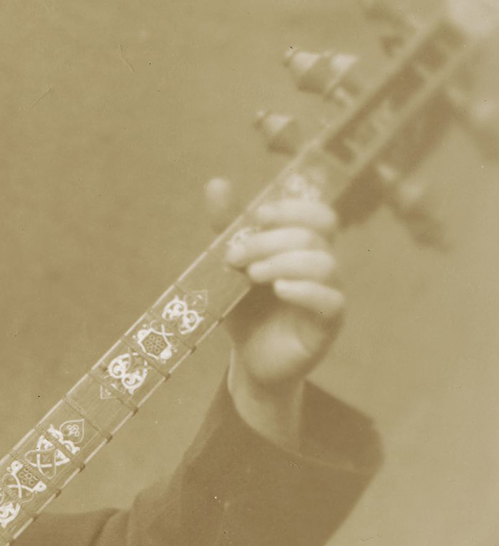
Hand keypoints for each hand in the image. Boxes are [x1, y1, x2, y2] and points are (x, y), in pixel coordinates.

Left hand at [207, 179, 344, 448]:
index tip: (257, 217)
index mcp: (304, 249)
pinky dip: (305, 290)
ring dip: (284, 262)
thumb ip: (227, 229)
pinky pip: (330, 300)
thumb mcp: (230, 269)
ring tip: (253, 275)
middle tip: (235, 256)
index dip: (293, 209)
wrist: (250, 363)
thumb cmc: (246, 312)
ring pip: (323, 263)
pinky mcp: (328, 326)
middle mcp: (323, 267)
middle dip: (270, 240)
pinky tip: (280, 289)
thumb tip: (216, 183)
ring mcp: (329, 295)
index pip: (318, 214)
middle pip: (312, 236)